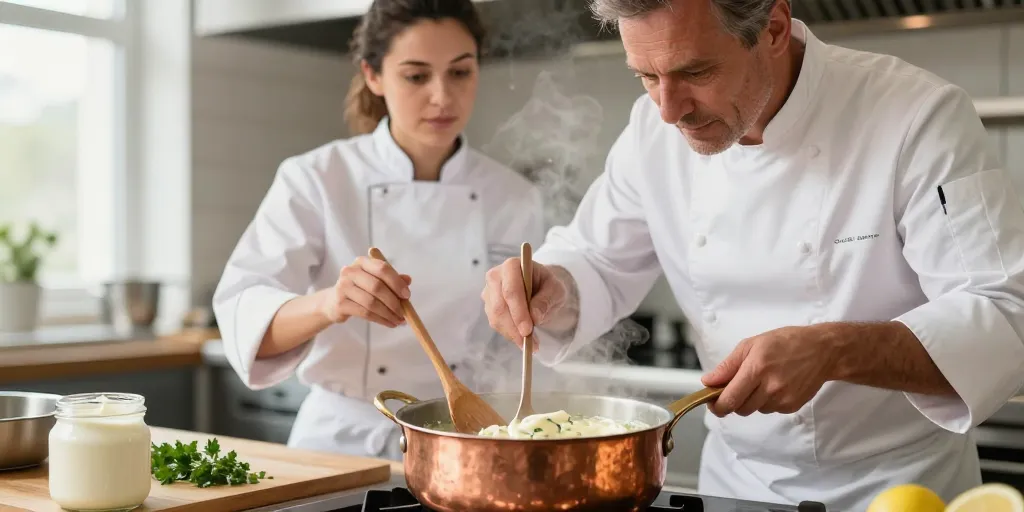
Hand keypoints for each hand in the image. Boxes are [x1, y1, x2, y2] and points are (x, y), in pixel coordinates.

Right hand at [320, 256, 411, 327]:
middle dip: (394, 301)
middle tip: (404, 312)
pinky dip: (380, 319)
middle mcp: (350, 272)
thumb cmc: (359, 288)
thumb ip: (391, 279)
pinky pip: (365, 313)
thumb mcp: (375, 280)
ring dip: (388, 314)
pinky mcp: (341, 304)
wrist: (333, 301)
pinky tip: (388, 323)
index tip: (407, 295)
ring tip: (398, 320)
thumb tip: (408, 280)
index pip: (382, 268)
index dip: (396, 282)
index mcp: (362, 262)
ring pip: (371, 302)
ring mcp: (343, 287)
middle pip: (377, 286)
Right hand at [482, 258, 567, 349]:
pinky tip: (522, 339)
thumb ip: (546, 300)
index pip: (511, 290)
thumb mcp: (556, 290)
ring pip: (495, 317)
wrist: (539, 287)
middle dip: (514, 326)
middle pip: (499, 306)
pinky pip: (496, 324)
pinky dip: (509, 334)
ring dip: (512, 333)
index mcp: (512, 265)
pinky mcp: (488, 305)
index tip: (528, 330)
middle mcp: (495, 276)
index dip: (518, 311)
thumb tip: (535, 316)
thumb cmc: (547, 285)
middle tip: (529, 342)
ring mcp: (489, 291)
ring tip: (530, 343)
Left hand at [701, 325, 836, 416]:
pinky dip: (767, 401)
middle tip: (737, 387)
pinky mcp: (792, 406)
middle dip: (734, 401)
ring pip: (755, 410)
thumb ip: (727, 366)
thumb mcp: (751, 345)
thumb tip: (708, 382)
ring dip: (752, 400)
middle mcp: (770, 387)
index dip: (717, 406)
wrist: (822, 351)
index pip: (729, 399)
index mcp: (756, 369)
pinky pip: (770, 410)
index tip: (712, 403)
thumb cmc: (785, 342)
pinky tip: (775, 385)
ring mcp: (783, 399)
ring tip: (761, 381)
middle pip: (740, 409)